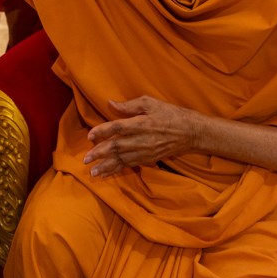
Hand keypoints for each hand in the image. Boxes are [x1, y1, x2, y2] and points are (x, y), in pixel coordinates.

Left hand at [83, 96, 199, 177]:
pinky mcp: (149, 159)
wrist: (191, 132)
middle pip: (117, 147)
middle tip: (85, 159)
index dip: (103, 131)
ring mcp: (145, 151)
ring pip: (122, 160)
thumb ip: (130, 105)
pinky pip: (130, 165)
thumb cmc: (170, 114)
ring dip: (106, 166)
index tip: (90, 135)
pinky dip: (117, 170)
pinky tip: (108, 174)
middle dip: (99, 153)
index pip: (118, 127)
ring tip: (93, 172)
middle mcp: (142, 139)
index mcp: (141, 123)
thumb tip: (110, 103)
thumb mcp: (151, 103)